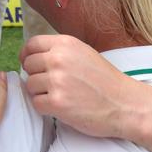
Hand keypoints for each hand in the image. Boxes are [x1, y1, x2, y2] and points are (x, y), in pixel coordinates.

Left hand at [20, 35, 139, 138]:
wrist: (125, 104)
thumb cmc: (106, 81)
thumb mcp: (84, 53)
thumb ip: (60, 51)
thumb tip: (33, 56)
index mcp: (65, 44)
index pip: (31, 44)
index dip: (27, 55)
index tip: (29, 64)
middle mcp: (58, 59)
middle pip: (28, 65)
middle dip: (35, 76)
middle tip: (51, 85)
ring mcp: (57, 81)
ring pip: (30, 85)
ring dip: (40, 93)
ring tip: (59, 95)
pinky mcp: (57, 103)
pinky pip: (36, 103)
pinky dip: (45, 107)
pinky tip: (60, 107)